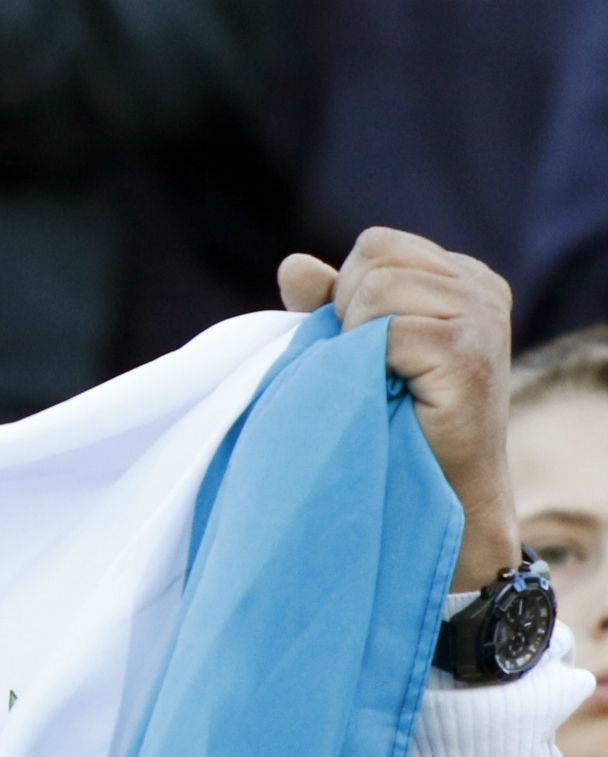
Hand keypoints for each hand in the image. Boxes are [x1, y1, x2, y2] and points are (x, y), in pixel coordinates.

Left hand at [279, 227, 519, 590]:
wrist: (433, 494)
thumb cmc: (392, 422)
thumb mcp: (357, 349)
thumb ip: (329, 303)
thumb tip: (292, 264)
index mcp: (460, 277)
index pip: (376, 245)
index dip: (346, 292)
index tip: (365, 345)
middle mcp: (481, 288)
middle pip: (373, 258)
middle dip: (348, 312)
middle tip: (372, 369)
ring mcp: (482, 317)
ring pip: (374, 289)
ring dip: (356, 340)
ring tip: (384, 382)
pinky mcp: (468, 354)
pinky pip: (385, 332)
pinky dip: (370, 365)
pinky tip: (394, 394)